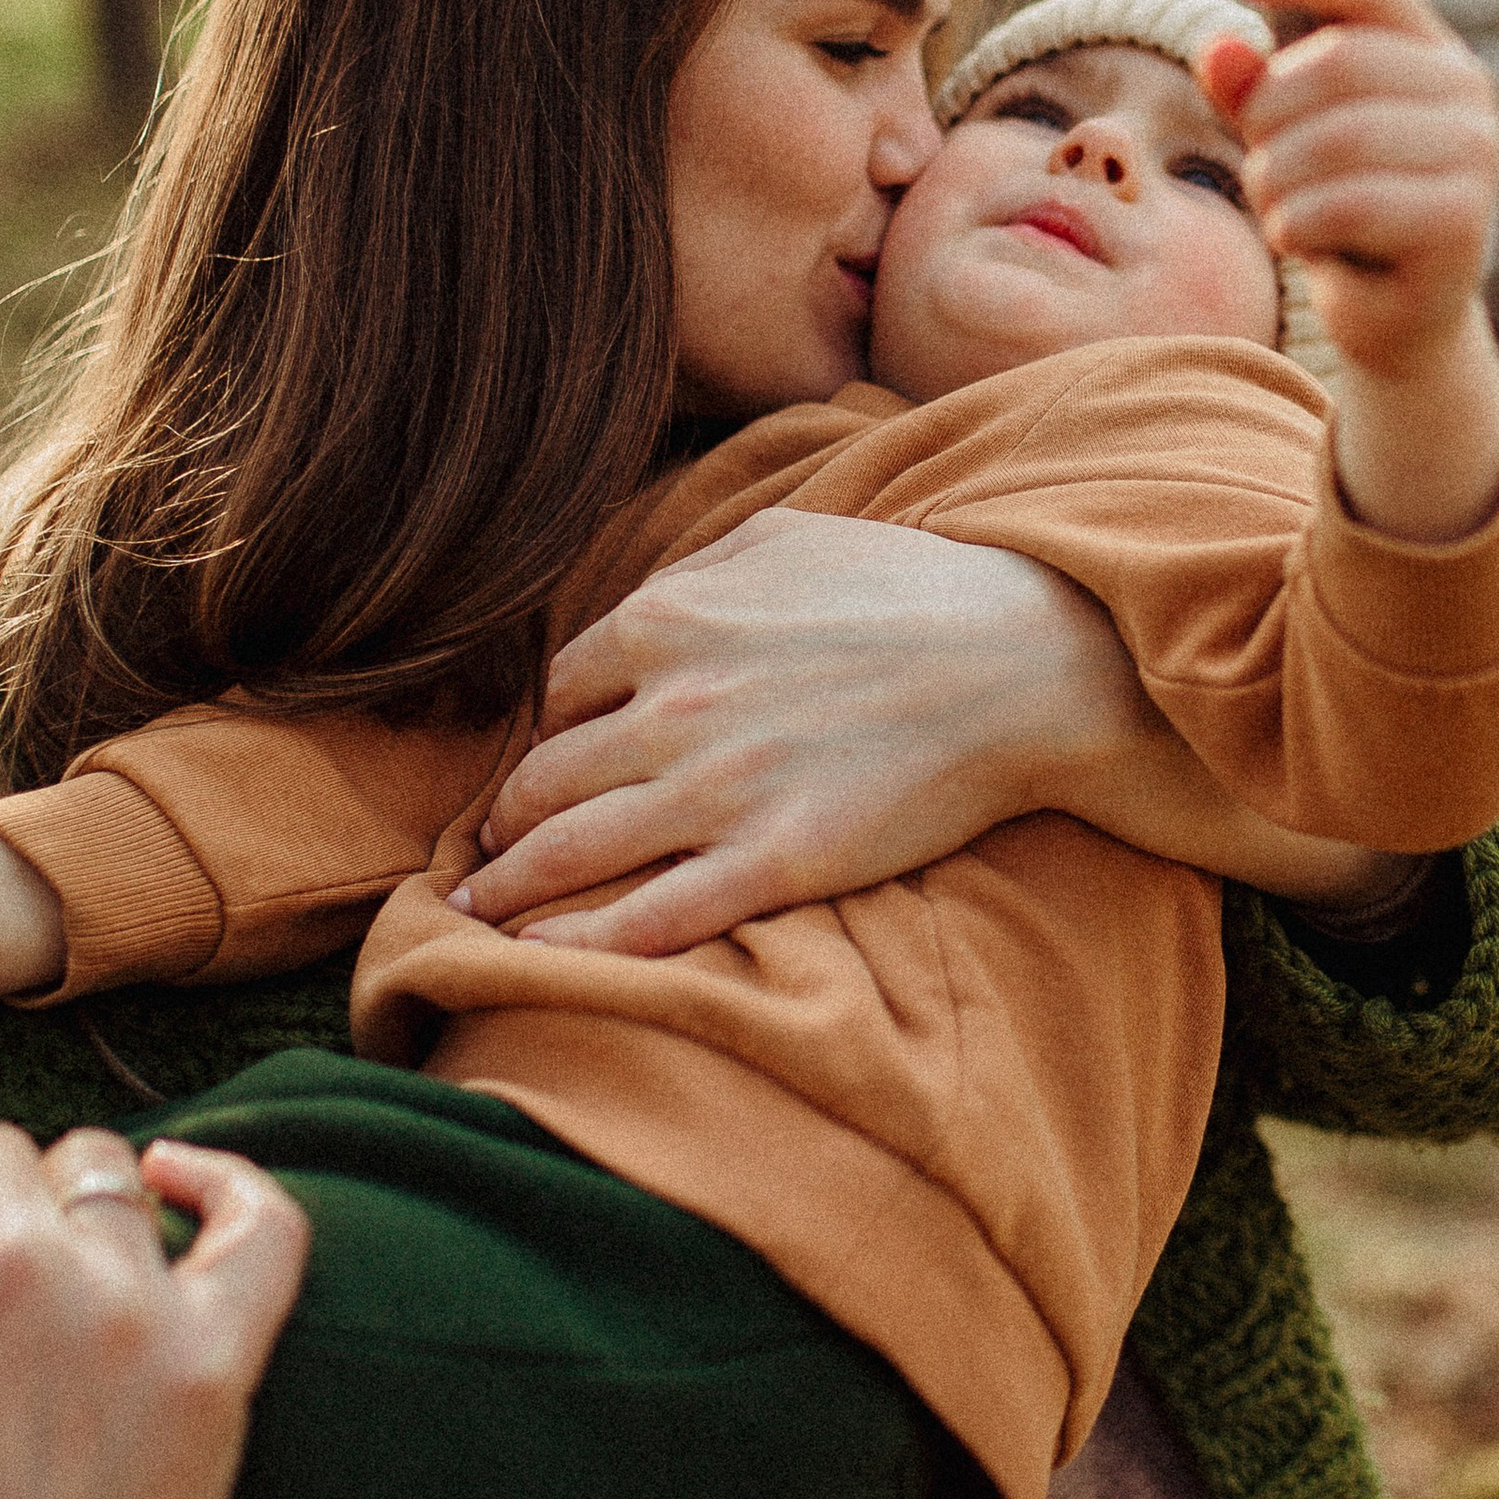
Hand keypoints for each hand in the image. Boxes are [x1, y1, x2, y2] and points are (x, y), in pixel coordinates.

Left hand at [453, 508, 1143, 954]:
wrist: (1021, 661)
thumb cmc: (912, 590)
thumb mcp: (787, 537)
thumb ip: (696, 567)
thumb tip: (642, 596)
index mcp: (668, 620)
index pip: (562, 690)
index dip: (547, 732)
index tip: (547, 764)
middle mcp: (672, 706)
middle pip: (546, 777)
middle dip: (506, 819)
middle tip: (488, 850)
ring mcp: (719, 791)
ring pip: (570, 851)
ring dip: (508, 886)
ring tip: (477, 912)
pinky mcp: (773, 863)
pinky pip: (649, 920)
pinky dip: (579, 947)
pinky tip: (538, 961)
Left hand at [1207, 0, 1498, 544]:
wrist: (1396, 320)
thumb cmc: (1340, 215)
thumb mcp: (1289, 143)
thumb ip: (1254, 91)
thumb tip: (1219, 47)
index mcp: (1435, 57)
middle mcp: (1468, 97)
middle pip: (1337, 63)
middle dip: (1269, 115)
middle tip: (1258, 167)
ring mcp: (1476, 160)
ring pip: (1337, 136)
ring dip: (1277, 178)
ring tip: (1276, 210)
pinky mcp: (1462, 224)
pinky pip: (1351, 203)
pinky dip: (1298, 221)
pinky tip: (1294, 239)